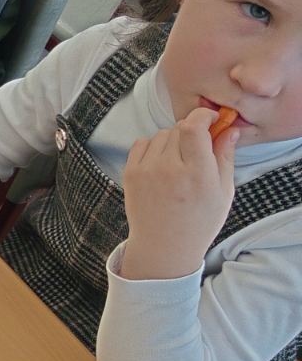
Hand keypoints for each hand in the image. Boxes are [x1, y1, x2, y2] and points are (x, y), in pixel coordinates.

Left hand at [120, 106, 238, 279]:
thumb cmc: (199, 220)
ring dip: (173, 140)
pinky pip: (142, 143)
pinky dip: (153, 147)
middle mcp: (169, 169)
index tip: (213, 118)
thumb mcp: (223, 191)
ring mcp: (146, 171)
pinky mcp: (130, 174)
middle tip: (198, 148)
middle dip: (192, 132)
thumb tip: (230, 129)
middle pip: (179, 128)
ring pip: (161, 134)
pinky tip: (162, 163)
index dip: (204, 115)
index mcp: (197, 174)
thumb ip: (225, 156)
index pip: (194, 127)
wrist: (164, 245)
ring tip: (180, 161)